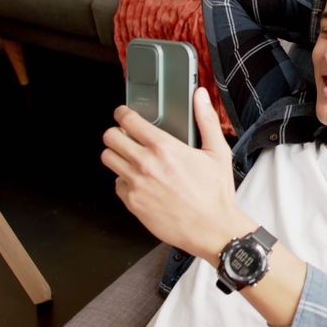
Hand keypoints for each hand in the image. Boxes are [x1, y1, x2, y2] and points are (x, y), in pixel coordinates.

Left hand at [101, 87, 253, 259]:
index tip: (124, 114)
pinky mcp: (133, 203)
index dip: (123, 113)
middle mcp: (146, 164)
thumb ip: (206, 120)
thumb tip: (201, 97)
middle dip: (116, 132)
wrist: (212, 229)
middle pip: (110, 137)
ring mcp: (136, 185)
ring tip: (130, 157)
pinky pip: (116, 184)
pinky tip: (139, 181)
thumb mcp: (217, 152)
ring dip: (117, 154)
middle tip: (125, 135)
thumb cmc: (215, 194)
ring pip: (108, 159)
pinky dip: (123, 180)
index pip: (128, 120)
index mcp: (164, 148)